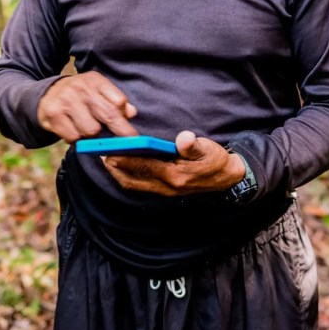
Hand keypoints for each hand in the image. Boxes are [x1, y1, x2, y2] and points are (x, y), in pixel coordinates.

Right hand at [37, 71, 137, 143]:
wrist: (46, 94)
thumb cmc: (80, 96)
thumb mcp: (98, 92)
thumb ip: (116, 102)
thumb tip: (131, 113)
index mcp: (96, 81)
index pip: (119, 101)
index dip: (125, 120)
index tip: (131, 134)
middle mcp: (81, 87)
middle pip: (108, 115)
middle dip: (118, 133)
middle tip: (122, 145)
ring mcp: (66, 100)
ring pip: (91, 130)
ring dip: (91, 136)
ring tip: (86, 129)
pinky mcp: (53, 113)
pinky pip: (73, 137)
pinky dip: (75, 139)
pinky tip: (73, 131)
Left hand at [104, 130, 245, 196]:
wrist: (228, 179)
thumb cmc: (216, 161)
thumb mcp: (209, 150)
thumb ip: (194, 145)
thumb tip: (183, 139)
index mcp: (176, 175)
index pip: (145, 166)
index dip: (126, 159)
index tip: (110, 151)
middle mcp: (167, 186)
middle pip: (133, 179)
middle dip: (116, 168)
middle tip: (100, 154)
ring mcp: (165, 191)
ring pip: (134, 184)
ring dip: (118, 173)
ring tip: (106, 160)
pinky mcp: (165, 190)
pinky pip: (140, 186)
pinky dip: (128, 177)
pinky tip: (121, 167)